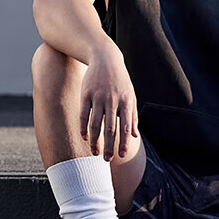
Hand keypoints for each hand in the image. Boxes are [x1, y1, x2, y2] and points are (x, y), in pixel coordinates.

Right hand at [80, 44, 138, 160]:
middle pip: (110, 128)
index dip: (123, 142)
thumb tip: (135, 136)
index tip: (121, 155)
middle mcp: (112, 101)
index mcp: (126, 102)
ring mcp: (98, 97)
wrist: (105, 58)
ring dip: (94, 141)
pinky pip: (83, 114)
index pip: (125, 127)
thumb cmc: (120, 81)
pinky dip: (83, 127)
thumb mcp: (130, 96)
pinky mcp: (86, 94)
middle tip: (106, 160)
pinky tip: (85, 137)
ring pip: (95, 124)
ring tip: (95, 152)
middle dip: (108, 146)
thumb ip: (132, 116)